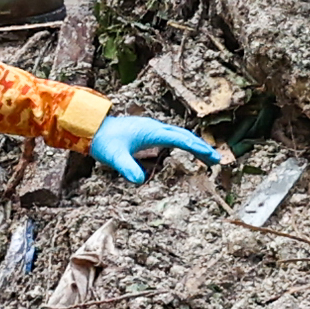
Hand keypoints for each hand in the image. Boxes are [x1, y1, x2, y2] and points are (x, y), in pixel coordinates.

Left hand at [87, 114, 226, 183]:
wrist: (92, 128)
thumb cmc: (104, 141)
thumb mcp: (114, 157)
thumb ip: (126, 168)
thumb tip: (139, 181)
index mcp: (152, 132)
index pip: (180, 139)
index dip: (197, 148)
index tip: (211, 156)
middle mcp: (155, 127)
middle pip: (185, 136)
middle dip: (202, 147)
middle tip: (217, 159)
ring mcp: (153, 128)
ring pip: (180, 135)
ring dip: (194, 145)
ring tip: (208, 157)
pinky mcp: (149, 132)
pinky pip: (172, 136)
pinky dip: (184, 143)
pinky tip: (187, 150)